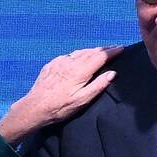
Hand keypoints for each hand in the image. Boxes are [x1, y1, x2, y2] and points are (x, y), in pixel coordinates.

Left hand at [0, 45, 124, 143]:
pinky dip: (78, 54)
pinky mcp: (51, 64)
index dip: (112, 51)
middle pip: (90, 51)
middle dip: (104, 49)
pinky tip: (79, 58)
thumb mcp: (82, 100)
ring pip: (79, 52)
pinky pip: (69, 56)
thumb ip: (98, 86)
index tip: (122, 48)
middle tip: (114, 48)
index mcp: (80, 70)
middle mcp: (70, 62)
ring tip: (100, 51)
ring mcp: (59, 61)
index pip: (100, 56)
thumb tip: (112, 73)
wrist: (34, 107)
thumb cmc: (60, 107)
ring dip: (91, 50)